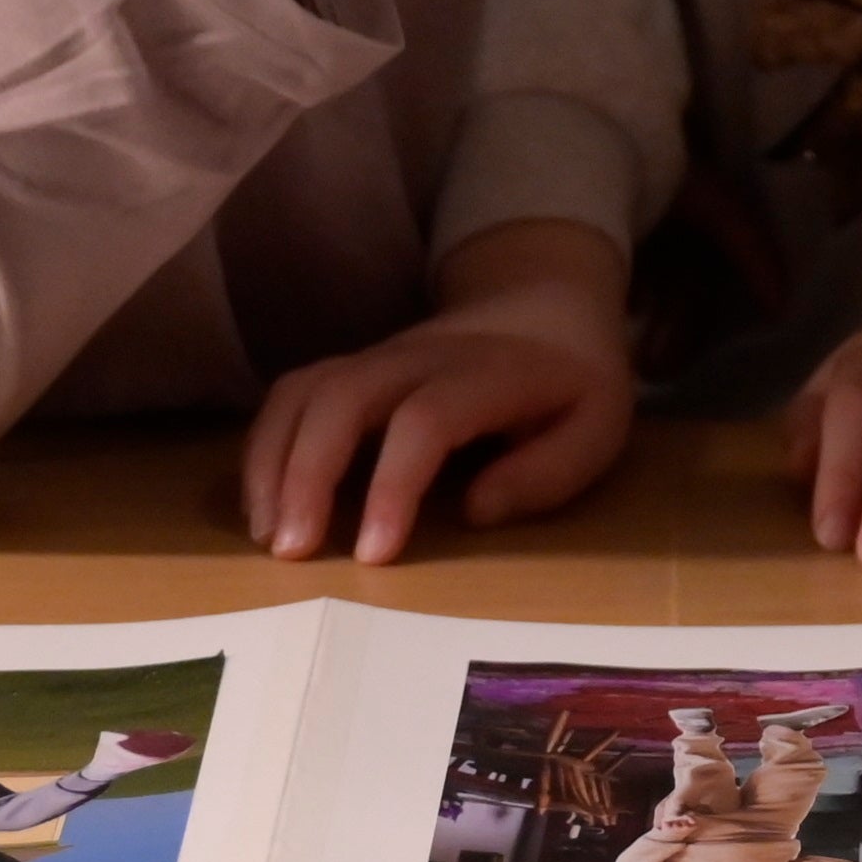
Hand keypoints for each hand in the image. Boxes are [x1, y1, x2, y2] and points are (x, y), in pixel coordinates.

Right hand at [241, 220, 634, 561]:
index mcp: (487, 374)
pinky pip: (292, 396)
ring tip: (269, 537)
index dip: (392, 486)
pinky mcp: (351, 367)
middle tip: (292, 552)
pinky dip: (265, 448)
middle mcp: (419, 358)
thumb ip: (547, 473)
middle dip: (306, 474)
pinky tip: (265, 507)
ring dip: (272, 462)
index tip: (372, 556)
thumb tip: (475, 511)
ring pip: (304, 391)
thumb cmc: (571, 384)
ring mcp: (377, 357)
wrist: (543, 306)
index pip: (424, 420)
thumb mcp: (596, 428)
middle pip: (342, 397)